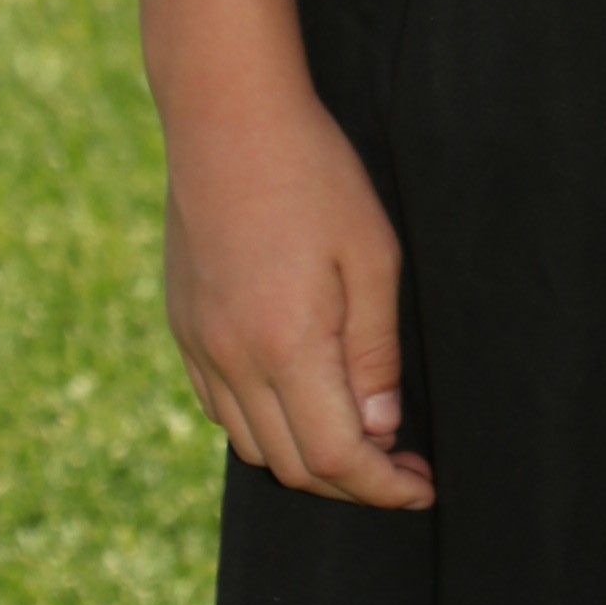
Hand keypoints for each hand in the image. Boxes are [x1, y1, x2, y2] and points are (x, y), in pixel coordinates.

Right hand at [163, 85, 435, 507]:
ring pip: (250, 445)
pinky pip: (219, 407)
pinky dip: (262, 425)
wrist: (228, 118)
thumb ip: (375, 352)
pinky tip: (299, 396)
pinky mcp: (183, 326)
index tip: (422, 486)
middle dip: (352, 482)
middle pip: (291, 465)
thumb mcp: (371, 256)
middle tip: (400, 465)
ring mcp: (200, 345)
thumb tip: (381, 429)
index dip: (383, 487)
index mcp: (286, 346)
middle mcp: (233, 360)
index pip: (336, 458)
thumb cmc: (314, 175)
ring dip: (306, 457)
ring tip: (356, 434)